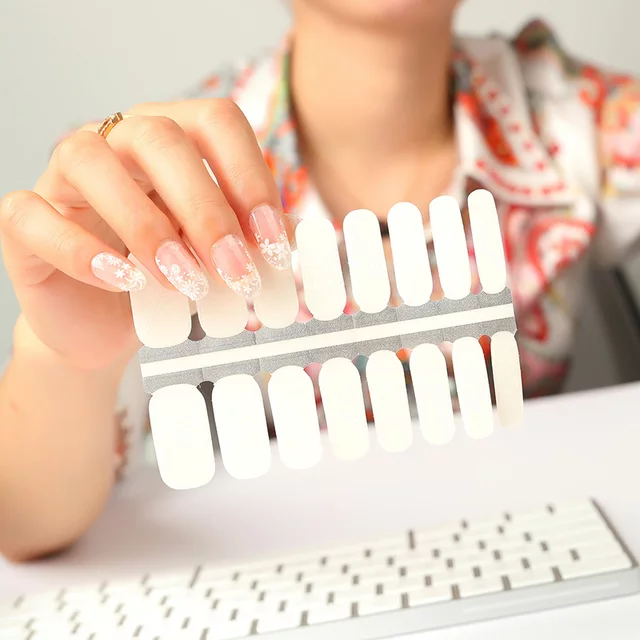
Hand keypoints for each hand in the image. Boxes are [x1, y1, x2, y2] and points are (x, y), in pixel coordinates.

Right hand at [0, 99, 288, 369]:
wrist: (107, 324)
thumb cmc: (168, 281)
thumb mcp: (218, 257)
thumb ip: (250, 243)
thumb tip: (295, 242)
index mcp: (174, 139)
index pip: (216, 122)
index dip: (249, 177)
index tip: (271, 242)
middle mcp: (117, 142)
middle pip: (160, 138)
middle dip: (206, 210)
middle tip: (235, 271)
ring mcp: (64, 177)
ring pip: (90, 162)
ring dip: (147, 227)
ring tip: (184, 281)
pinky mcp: (25, 221)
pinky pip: (35, 216)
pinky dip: (83, 253)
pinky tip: (125, 282)